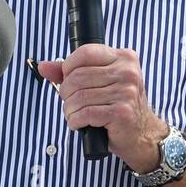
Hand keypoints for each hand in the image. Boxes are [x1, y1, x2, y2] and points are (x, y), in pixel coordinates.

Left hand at [38, 44, 165, 172]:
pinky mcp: (121, 112)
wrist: (142, 134)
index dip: (68, 67)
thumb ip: (71, 72)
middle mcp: (127, 72)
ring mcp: (126, 92)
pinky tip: (80, 123)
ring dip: (69, 109)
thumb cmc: (118, 106)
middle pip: (77, 76)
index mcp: (124, 57)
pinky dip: (75, 121)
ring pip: (78, 96)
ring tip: (75, 114)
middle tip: (71, 102)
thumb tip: (43, 66)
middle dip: (66, 92)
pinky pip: (85, 113)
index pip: (85, 52)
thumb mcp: (99, 83)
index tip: (68, 80)